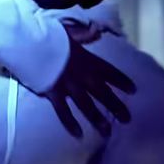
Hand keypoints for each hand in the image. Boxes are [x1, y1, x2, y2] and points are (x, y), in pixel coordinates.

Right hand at [49, 20, 134, 137]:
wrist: (31, 42)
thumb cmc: (49, 35)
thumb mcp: (70, 32)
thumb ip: (84, 35)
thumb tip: (95, 30)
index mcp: (88, 59)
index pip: (110, 71)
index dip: (122, 81)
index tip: (133, 90)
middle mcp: (82, 74)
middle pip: (102, 92)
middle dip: (116, 105)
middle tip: (127, 118)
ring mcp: (68, 85)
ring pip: (86, 105)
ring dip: (97, 118)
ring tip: (107, 131)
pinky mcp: (53, 93)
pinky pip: (63, 111)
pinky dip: (70, 122)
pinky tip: (78, 134)